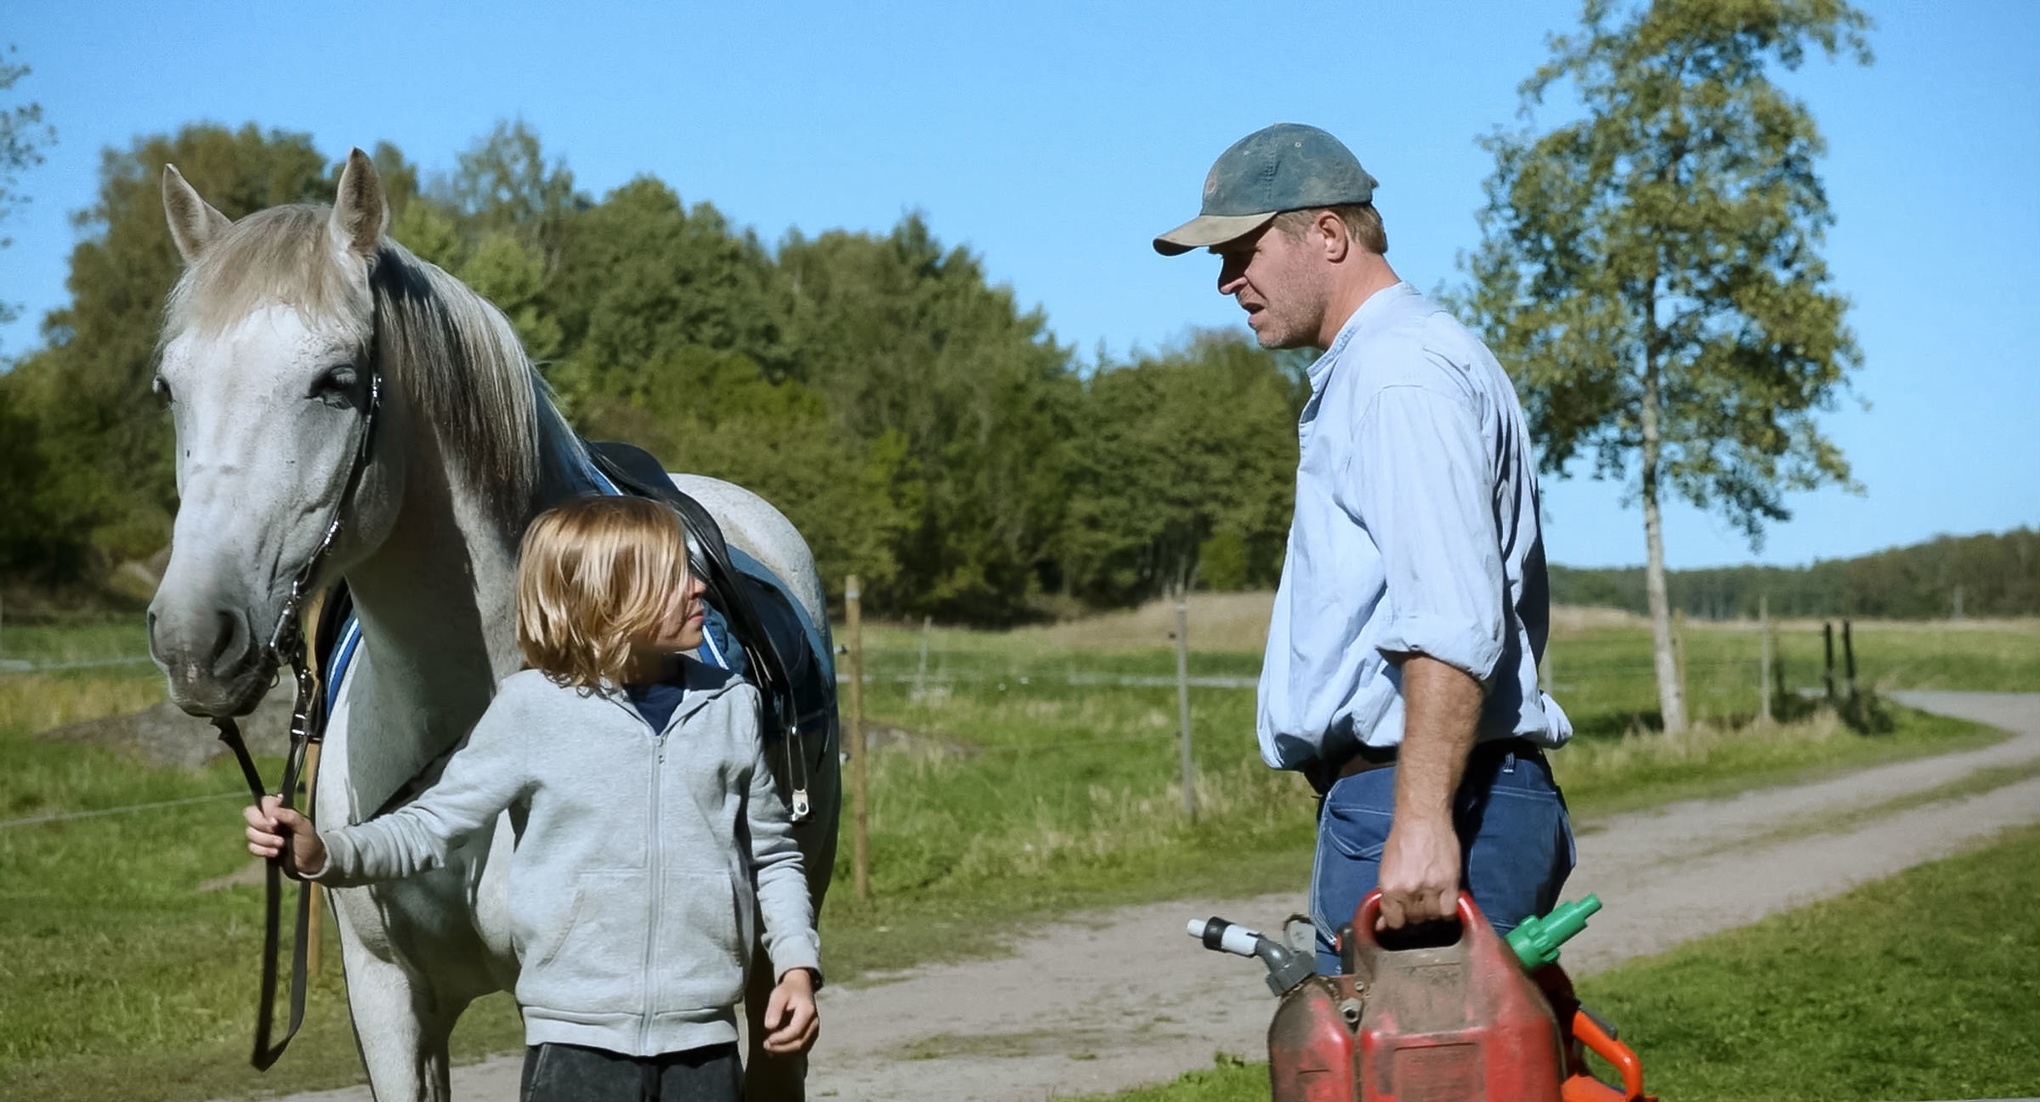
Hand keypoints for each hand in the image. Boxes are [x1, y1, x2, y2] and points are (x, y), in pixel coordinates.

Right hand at [244, 795, 325, 878]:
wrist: (307, 863)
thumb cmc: (308, 841)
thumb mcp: (304, 827)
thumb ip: (292, 816)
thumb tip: (275, 812)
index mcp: (280, 810)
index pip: (264, 801)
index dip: (266, 810)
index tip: (276, 822)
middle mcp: (268, 819)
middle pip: (250, 814)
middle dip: (261, 825)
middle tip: (276, 832)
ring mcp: (262, 833)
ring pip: (250, 831)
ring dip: (265, 840)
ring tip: (281, 845)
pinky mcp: (259, 846)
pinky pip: (251, 846)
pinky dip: (262, 850)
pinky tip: (275, 853)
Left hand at [761, 968, 819, 1054]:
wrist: (801, 987)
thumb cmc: (788, 990)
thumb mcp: (778, 995)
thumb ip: (774, 1009)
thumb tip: (769, 1027)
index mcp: (808, 1012)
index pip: (795, 1032)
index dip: (780, 1039)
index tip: (766, 1040)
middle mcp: (814, 1023)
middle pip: (799, 1043)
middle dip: (781, 1048)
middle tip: (765, 1046)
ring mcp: (815, 1031)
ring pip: (801, 1049)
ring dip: (784, 1052)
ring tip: (769, 1049)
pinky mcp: (812, 1036)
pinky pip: (801, 1049)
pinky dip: (789, 1052)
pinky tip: (776, 1049)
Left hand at [1375, 813, 1459, 929]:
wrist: (1422, 818)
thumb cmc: (1401, 840)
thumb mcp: (1386, 869)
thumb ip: (1387, 897)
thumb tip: (1383, 924)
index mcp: (1390, 887)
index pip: (1394, 922)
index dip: (1398, 921)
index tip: (1402, 917)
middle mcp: (1409, 891)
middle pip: (1414, 920)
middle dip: (1415, 915)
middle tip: (1418, 904)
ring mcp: (1431, 888)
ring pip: (1432, 917)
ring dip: (1431, 912)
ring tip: (1430, 899)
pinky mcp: (1450, 883)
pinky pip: (1449, 912)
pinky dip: (1446, 911)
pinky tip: (1443, 901)